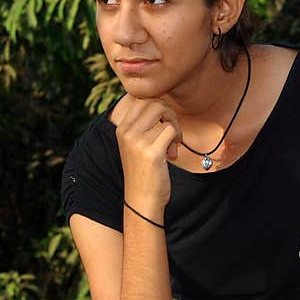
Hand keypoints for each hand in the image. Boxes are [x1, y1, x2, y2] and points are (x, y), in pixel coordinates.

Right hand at [111, 95, 181, 213]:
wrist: (142, 201)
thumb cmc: (145, 172)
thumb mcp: (138, 145)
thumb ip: (144, 125)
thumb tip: (161, 103)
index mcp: (122, 128)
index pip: (142, 99)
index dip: (159, 107)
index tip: (164, 123)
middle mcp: (126, 132)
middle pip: (154, 102)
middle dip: (169, 114)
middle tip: (172, 132)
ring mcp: (137, 142)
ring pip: (165, 114)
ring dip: (175, 128)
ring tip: (172, 145)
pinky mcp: (151, 152)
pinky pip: (171, 130)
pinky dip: (177, 140)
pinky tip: (173, 154)